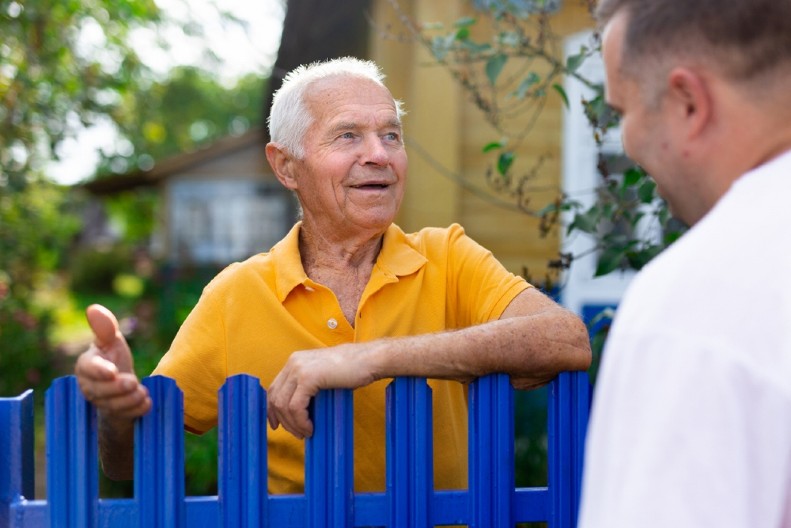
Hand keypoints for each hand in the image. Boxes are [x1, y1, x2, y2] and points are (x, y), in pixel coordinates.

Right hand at [74, 304, 150, 420]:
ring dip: (129, 399)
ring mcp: (101, 403)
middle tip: (133, 382)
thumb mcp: (111, 341)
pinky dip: (137, 410)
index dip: (100, 371)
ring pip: (112, 406)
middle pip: (99, 391)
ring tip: (142, 391)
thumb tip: (93, 308)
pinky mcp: (115, 415)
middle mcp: (89, 386)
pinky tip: (146, 403)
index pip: (88, 368)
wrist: (122, 385)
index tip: (113, 371)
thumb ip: (105, 328)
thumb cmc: (113, 358)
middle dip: (118, 388)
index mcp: (86, 365)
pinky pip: (124, 417)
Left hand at [266, 344, 377, 438]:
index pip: (274, 388)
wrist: (369, 360)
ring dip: (293, 424)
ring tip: (306, 432)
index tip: (277, 424)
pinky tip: (311, 427)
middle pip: (275, 398)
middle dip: (283, 420)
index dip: (272, 410)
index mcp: (295, 361)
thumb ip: (308, 386)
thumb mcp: (323, 375)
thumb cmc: (352, 370)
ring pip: (283, 405)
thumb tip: (297, 411)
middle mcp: (293, 362)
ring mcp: (299, 368)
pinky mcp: (308, 378)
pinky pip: (296, 407)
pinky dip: (301, 421)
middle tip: (297, 433)